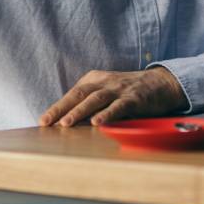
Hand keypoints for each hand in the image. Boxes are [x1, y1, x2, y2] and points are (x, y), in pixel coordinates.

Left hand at [38, 67, 185, 127]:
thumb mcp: (106, 91)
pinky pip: (118, 107)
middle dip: (61, 108)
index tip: (43, 121)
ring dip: (80, 112)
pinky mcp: (134, 99)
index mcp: (94, 79)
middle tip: (47, 122)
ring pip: (95, 99)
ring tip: (66, 123)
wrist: (160, 83)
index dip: (57, 107)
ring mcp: (119, 90)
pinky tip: (98, 123)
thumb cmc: (128, 92)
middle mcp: (104, 82)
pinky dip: (107, 114)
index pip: (72, 94)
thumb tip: (67, 121)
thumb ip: (89, 102)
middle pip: (79, 94)